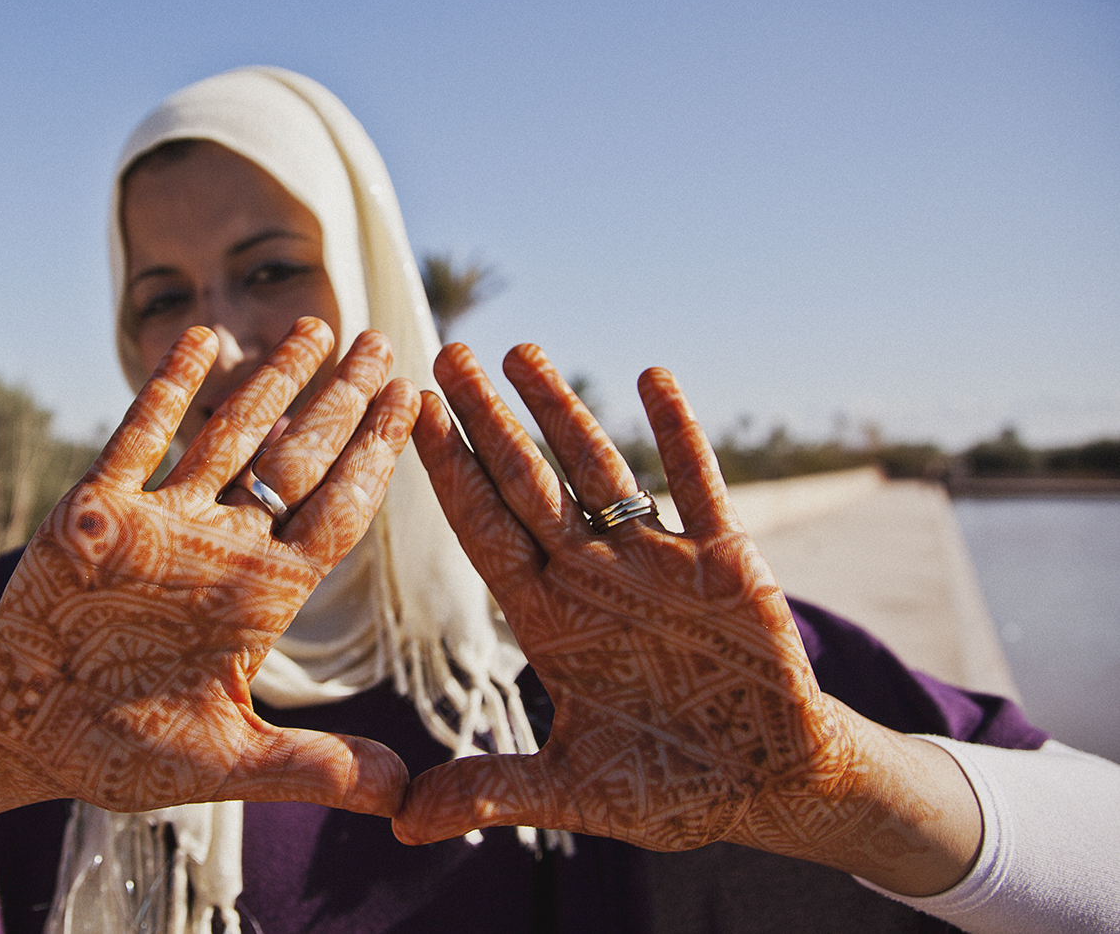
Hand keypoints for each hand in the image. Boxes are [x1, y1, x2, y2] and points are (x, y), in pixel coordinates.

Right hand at [0, 319, 417, 823]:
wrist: (22, 730)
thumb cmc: (122, 748)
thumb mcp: (226, 764)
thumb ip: (315, 769)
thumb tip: (407, 794)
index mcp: (260, 595)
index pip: (336, 513)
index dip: (376, 459)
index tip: (415, 405)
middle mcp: (221, 546)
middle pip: (298, 459)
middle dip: (343, 402)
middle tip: (388, 344)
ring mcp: (161, 520)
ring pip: (229, 433)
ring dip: (272, 379)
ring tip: (319, 326)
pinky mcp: (97, 508)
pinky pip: (139, 435)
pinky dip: (168, 388)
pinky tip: (201, 339)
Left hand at [395, 343, 980, 895]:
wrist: (773, 785)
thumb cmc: (670, 785)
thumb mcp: (575, 792)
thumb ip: (494, 790)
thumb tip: (404, 824)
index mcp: (549, 619)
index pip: (484, 531)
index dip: (447, 473)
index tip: (407, 414)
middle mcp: (592, 576)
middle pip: (527, 482)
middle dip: (486, 421)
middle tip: (446, 353)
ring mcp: (656, 561)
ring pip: (599, 469)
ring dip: (563, 410)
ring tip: (520, 352)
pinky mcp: (726, 561)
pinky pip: (697, 485)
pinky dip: (677, 434)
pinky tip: (650, 377)